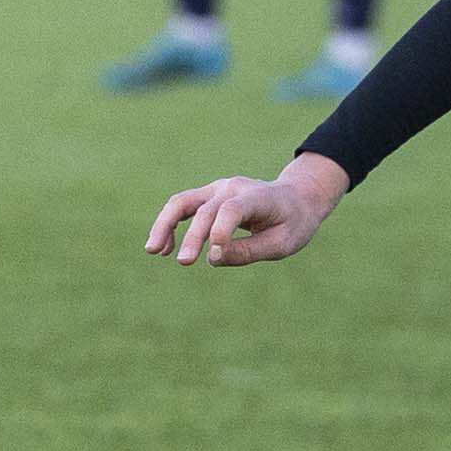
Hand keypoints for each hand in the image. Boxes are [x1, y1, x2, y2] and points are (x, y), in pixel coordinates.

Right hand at [145, 156, 348, 268]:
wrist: (297, 198)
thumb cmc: (293, 223)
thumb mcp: (282, 244)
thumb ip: (249, 251)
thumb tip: (212, 258)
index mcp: (259, 197)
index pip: (232, 209)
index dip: (221, 231)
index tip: (215, 254)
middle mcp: (233, 188)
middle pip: (205, 209)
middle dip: (193, 237)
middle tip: (184, 263)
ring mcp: (218, 189)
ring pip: (182, 202)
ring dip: (165, 225)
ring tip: (153, 251)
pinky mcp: (208, 196)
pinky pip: (182, 207)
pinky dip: (169, 225)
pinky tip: (163, 249)